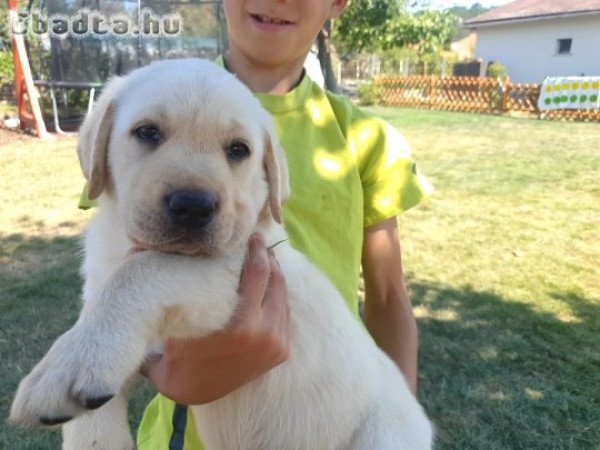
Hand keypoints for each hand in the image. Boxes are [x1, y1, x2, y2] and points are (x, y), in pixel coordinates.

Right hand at [141, 234, 289, 404]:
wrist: (196, 393)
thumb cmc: (177, 358)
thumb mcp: (166, 328)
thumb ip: (155, 292)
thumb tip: (135, 248)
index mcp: (240, 327)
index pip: (258, 274)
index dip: (255, 250)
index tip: (248, 235)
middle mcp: (264, 333)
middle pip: (275, 279)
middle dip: (266, 257)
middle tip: (255, 240)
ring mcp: (276, 343)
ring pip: (282, 294)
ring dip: (273, 274)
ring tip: (260, 257)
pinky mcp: (282, 350)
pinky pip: (284, 312)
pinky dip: (276, 295)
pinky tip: (264, 284)